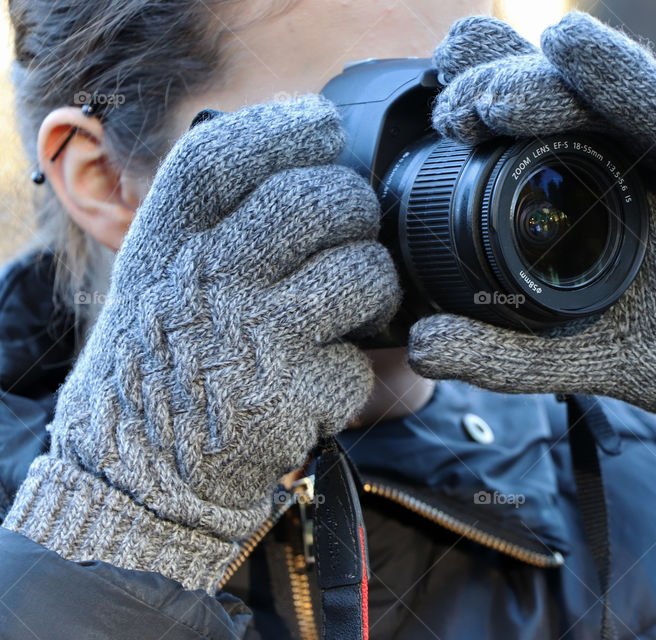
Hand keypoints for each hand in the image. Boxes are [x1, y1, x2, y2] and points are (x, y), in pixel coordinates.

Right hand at [3, 95, 399, 591]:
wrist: (139, 471)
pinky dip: (355, 369)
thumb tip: (305, 151)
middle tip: (352, 231)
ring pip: (366, 272)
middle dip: (356, 210)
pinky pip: (364, 359)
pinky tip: (320, 376)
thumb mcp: (157, 275)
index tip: (326, 126)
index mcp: (167, 241)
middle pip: (321, 201)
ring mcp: (251, 338)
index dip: (288, 128)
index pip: (227, 154)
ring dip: (375, 288)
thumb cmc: (164, 360)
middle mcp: (206, 279)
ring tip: (350, 307)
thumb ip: (211, 218)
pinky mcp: (291, 397)